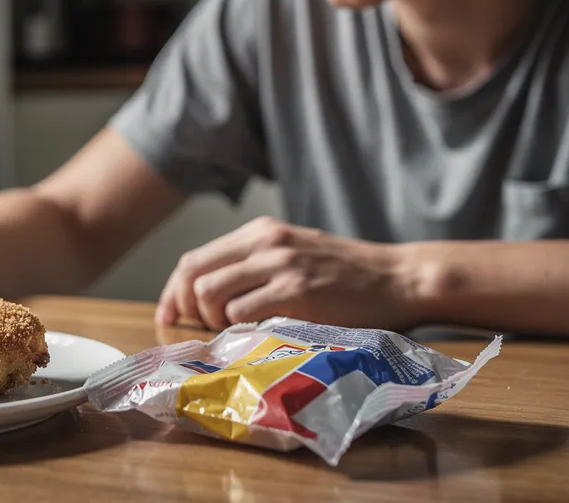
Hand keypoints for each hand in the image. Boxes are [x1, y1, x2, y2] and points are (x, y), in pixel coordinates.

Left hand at [155, 218, 423, 331]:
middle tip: (199, 331)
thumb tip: (206, 299)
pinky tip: (258, 335)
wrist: (400, 278)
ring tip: (235, 334)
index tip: (169, 317)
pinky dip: (238, 329)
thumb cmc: (348, 275)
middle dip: (185, 309)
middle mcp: (264, 242)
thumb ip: (255, 268)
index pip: (193, 259)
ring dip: (212, 322)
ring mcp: (280, 264)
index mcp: (259, 232)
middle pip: (192, 275)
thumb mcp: (294, 255)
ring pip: (210, 294)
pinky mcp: (296, 290)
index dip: (173, 292)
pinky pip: (241, 312)